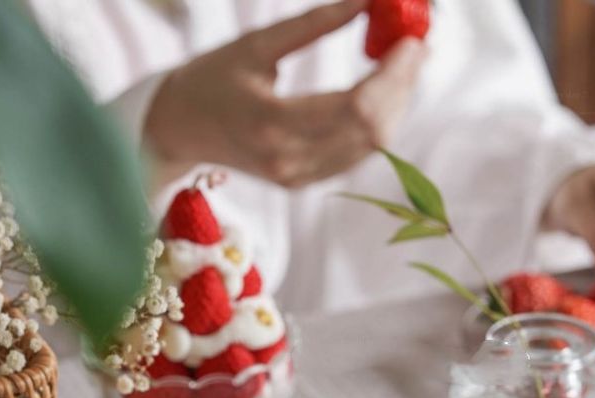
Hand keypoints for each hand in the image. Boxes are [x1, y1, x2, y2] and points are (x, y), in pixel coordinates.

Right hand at [144, 0, 425, 187]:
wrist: (179, 130)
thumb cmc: (210, 80)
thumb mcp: (256, 44)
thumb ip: (313, 24)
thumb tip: (364, 0)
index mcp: (273, 122)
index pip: (357, 106)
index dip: (394, 74)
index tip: (412, 40)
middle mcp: (289, 159)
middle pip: (372, 131)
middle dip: (403, 87)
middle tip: (415, 48)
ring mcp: (297, 177)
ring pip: (370, 147)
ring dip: (395, 106)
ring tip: (402, 66)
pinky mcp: (302, 182)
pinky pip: (354, 156)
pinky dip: (375, 124)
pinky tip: (380, 94)